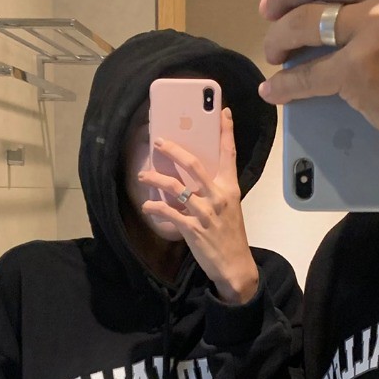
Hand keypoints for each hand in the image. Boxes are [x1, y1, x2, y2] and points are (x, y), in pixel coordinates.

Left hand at [140, 108, 258, 303]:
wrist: (235, 266)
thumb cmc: (230, 236)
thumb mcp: (229, 208)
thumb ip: (214, 191)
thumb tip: (192, 178)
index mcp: (230, 189)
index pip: (229, 155)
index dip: (226, 132)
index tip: (223, 112)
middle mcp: (219, 197)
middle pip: (194, 165)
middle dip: (174, 151)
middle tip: (159, 141)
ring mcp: (206, 213)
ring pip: (176, 188)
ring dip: (156, 180)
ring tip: (143, 176)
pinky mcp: (193, 229)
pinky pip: (170, 213)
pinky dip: (156, 208)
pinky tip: (147, 206)